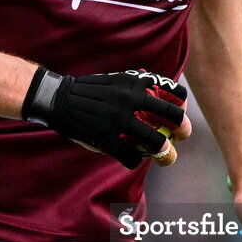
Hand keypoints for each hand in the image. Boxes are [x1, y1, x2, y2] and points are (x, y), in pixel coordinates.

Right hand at [22, 67, 187, 168]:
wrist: (60, 98)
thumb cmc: (92, 91)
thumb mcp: (117, 80)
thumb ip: (137, 89)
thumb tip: (161, 103)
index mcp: (136, 83)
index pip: (172, 91)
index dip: (181, 103)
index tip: (181, 111)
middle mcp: (131, 98)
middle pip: (171, 115)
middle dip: (182, 129)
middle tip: (181, 136)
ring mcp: (118, 119)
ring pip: (154, 140)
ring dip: (165, 152)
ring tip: (165, 156)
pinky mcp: (105, 137)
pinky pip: (128, 156)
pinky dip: (133, 161)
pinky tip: (133, 161)